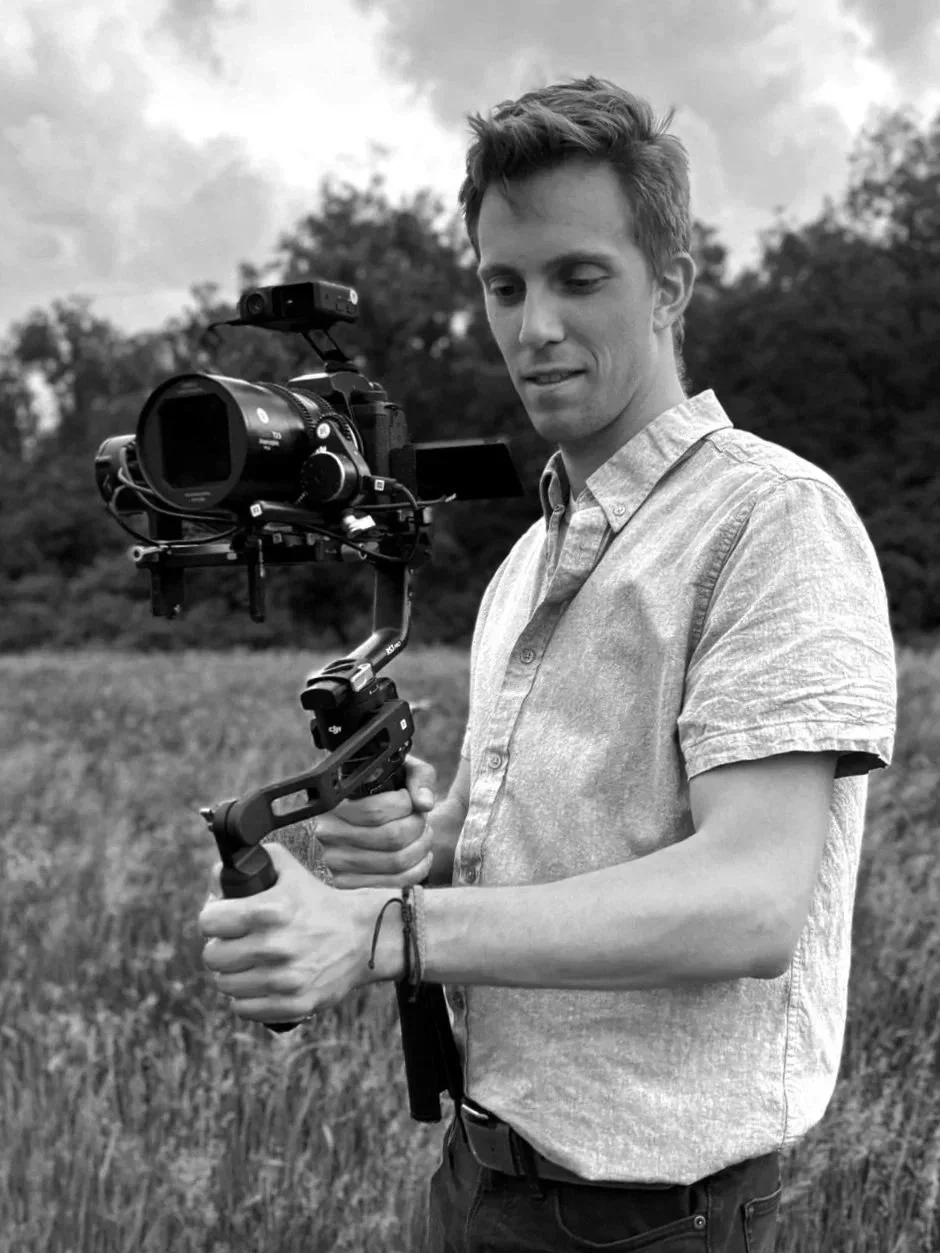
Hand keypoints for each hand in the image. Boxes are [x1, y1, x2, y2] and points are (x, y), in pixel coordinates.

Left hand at [199, 843, 379, 1022]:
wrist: (363, 936)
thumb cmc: (319, 903)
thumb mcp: (289, 872)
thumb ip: (251, 863)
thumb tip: (217, 877)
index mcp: (270, 910)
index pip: (209, 922)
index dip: (214, 918)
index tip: (223, 920)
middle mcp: (275, 946)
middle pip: (212, 956)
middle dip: (221, 946)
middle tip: (236, 942)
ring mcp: (284, 979)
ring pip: (225, 984)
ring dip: (234, 974)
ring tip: (250, 963)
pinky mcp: (293, 1004)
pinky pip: (244, 1008)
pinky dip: (248, 997)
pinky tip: (261, 983)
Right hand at [314, 755, 437, 888]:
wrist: (321, 818)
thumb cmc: (362, 789)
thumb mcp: (386, 768)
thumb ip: (415, 776)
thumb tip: (425, 804)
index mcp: (331, 802)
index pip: (377, 811)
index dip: (405, 804)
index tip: (408, 799)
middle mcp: (327, 833)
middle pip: (392, 837)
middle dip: (418, 826)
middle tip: (421, 818)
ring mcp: (333, 862)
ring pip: (396, 861)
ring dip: (421, 847)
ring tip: (424, 834)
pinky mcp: (343, 882)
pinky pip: (392, 881)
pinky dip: (418, 869)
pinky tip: (423, 856)